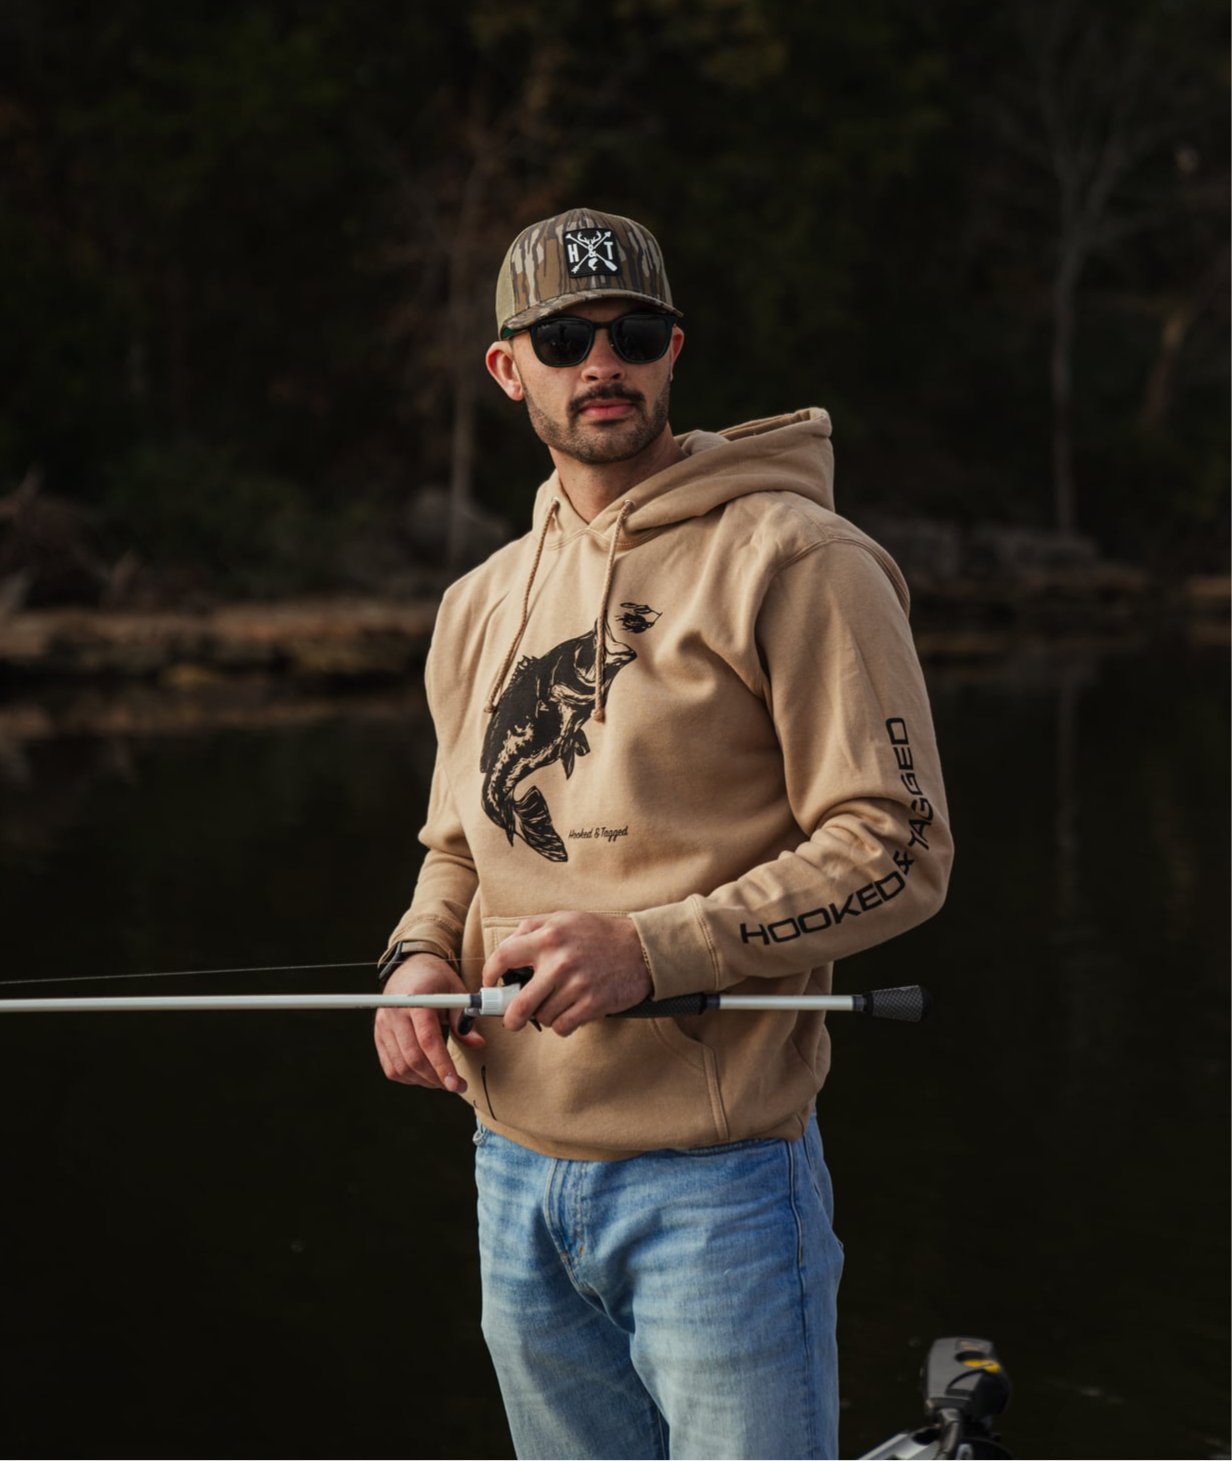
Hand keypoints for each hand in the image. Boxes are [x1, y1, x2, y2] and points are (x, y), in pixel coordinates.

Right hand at [373, 953, 483, 1092]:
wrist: (409, 968)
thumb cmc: (435, 979)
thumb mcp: (456, 991)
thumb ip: (464, 1018)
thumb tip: (477, 1043)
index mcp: (416, 1000)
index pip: (427, 1039)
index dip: (442, 1065)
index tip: (455, 1083)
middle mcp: (395, 1014)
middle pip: (413, 1058)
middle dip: (436, 1078)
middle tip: (456, 1085)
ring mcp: (383, 1027)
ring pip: (401, 1067)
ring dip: (424, 1081)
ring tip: (443, 1081)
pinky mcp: (379, 1036)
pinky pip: (391, 1067)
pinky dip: (408, 1078)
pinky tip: (424, 1075)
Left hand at [481, 912, 651, 1036]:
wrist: (642, 948)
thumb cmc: (599, 933)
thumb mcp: (564, 919)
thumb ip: (533, 929)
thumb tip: (506, 948)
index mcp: (548, 936)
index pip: (503, 956)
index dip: (489, 973)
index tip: (489, 984)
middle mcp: (559, 961)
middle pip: (519, 1003)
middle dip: (510, 1018)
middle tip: (511, 1020)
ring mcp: (576, 984)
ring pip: (543, 1017)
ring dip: (546, 1015)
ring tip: (558, 1003)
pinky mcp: (592, 1003)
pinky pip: (562, 1026)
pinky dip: (563, 1024)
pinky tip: (572, 1012)